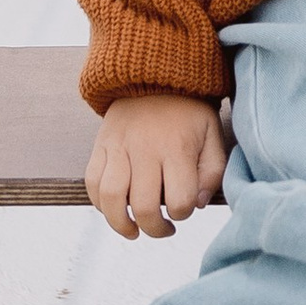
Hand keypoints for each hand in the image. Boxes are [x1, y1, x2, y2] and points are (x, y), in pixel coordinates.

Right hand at [86, 92, 229, 239]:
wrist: (154, 74)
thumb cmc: (188, 111)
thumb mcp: (213, 134)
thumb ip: (213, 171)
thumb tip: (197, 204)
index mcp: (178, 148)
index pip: (179, 201)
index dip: (184, 213)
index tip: (185, 207)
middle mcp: (145, 149)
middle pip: (144, 206)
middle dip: (155, 228)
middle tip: (164, 228)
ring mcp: (119, 147)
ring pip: (111, 198)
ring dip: (121, 224)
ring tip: (134, 230)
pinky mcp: (101, 145)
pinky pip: (92, 182)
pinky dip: (99, 203)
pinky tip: (114, 209)